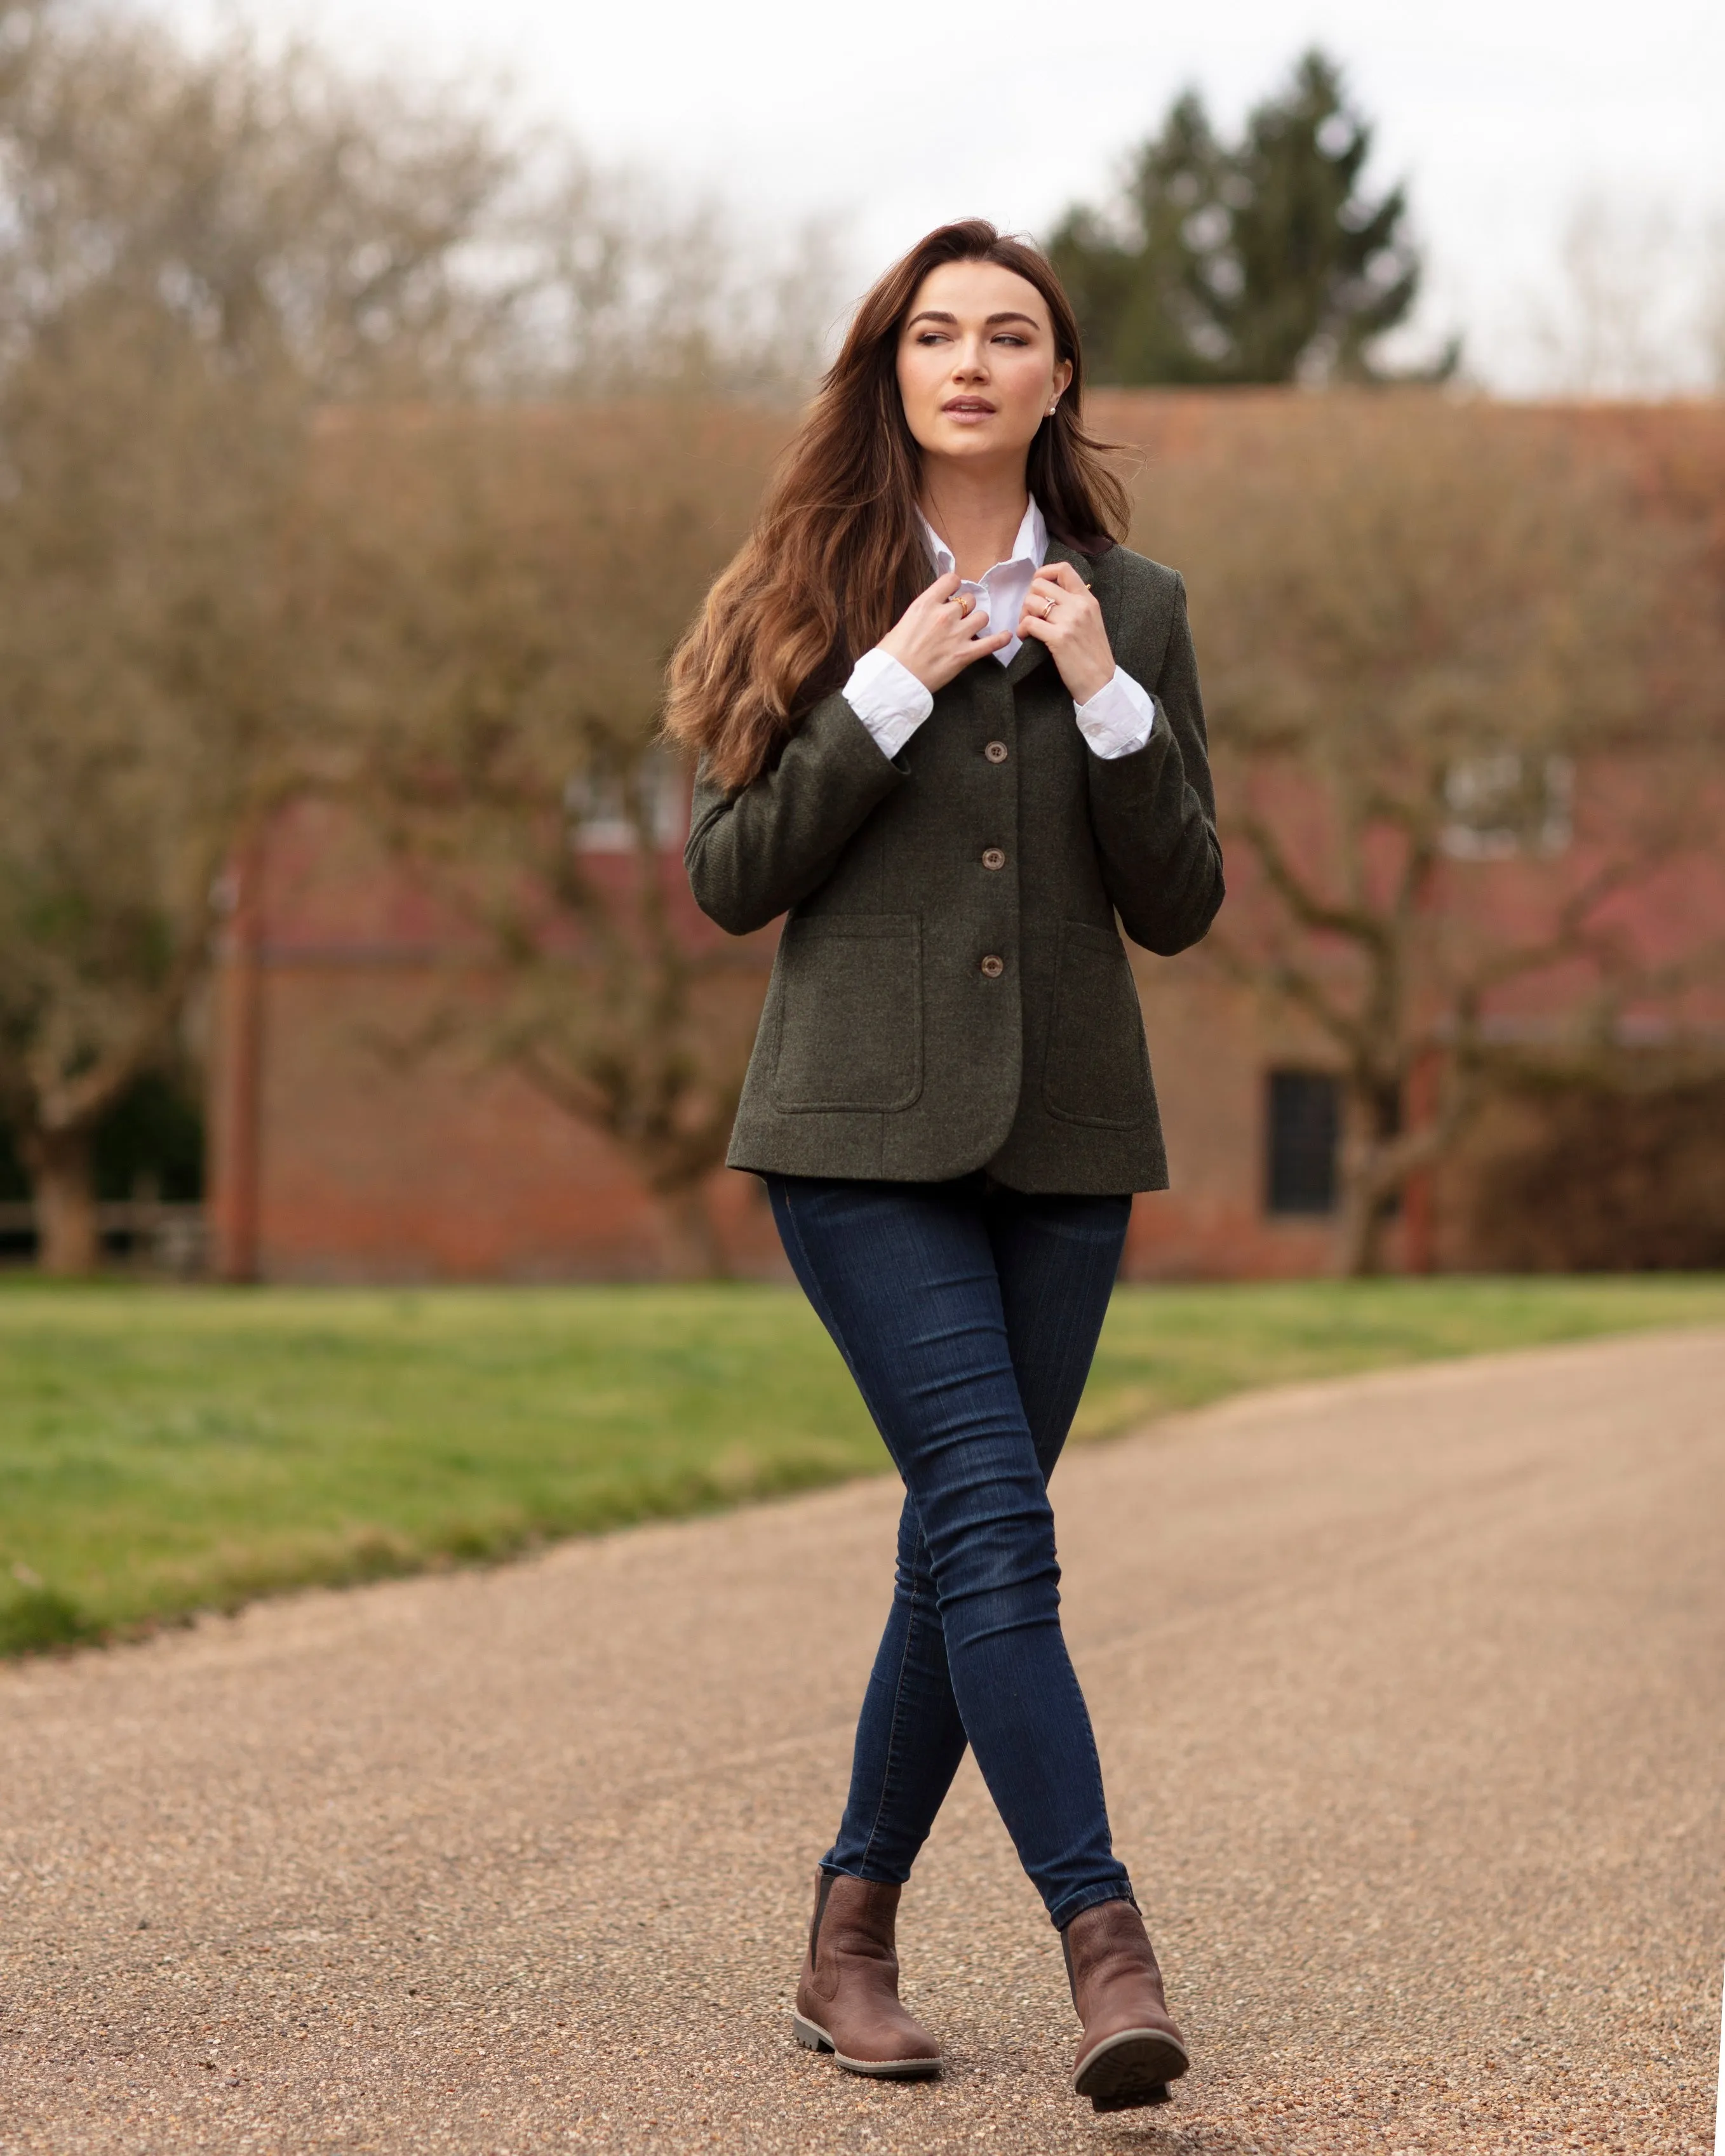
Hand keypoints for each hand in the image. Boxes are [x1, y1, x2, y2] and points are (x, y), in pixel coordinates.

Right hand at [878, 570, 1012, 691]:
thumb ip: (922, 613)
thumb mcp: (903, 623)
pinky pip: (991, 643)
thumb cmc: (891, 655)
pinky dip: (1001, 639)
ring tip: (972, 630)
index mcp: (925, 604)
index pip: (951, 580)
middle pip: (969, 599)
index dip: (955, 586)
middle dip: (966, 608)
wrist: (894, 680)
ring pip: (982, 617)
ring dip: (978, 622)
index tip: (953, 593)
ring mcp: (957, 634)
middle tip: (960, 618)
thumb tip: (930, 614)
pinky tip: (1006, 636)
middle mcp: (944, 615)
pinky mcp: (965, 654)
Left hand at [1017, 561, 1113, 704]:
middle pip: (1040, 585)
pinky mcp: (1058, 638)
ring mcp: (1069, 621)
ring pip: (1031, 602)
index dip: (1044, 573)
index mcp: (1087, 599)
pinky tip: (1026, 638)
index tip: (1038, 588)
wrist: (1101, 682)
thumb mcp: (1092, 622)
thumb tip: (1052, 596)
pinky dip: (1022, 630)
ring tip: (1028, 628)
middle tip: (1030, 616)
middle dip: (1028, 598)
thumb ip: (1076, 606)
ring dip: (1023, 615)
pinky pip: (1029, 623)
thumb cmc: (1093, 656)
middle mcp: (1079, 605)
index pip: (1064, 569)